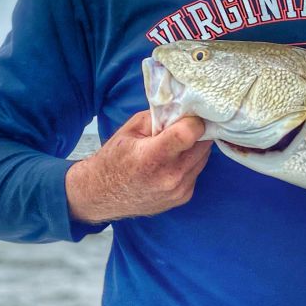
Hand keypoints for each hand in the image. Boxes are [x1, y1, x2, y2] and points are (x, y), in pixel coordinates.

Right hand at [66, 110, 211, 223]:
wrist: (102, 195)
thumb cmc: (114, 159)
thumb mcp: (131, 129)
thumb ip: (159, 116)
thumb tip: (184, 109)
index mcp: (153, 156)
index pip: (189, 134)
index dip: (193, 121)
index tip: (190, 116)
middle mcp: (170, 176)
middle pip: (203, 144)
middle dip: (196, 132)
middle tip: (184, 127)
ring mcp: (178, 189)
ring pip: (204, 157)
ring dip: (195, 147)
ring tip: (176, 146)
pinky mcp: (183, 197)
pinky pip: (197, 171)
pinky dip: (191, 162)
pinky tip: (173, 162)